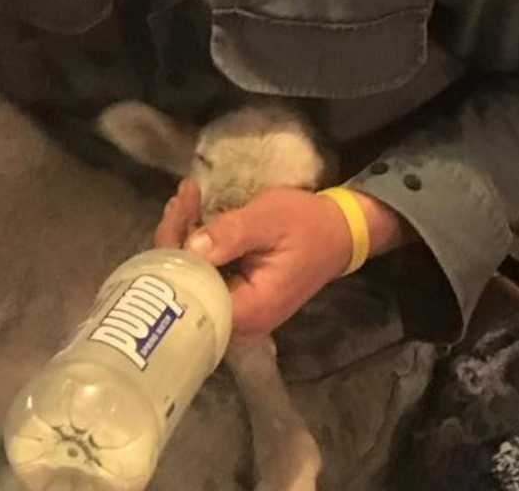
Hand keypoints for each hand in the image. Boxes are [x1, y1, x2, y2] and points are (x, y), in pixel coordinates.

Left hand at [155, 185, 354, 337]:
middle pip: (188, 285)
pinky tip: (194, 216)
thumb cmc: (309, 224)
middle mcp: (238, 322)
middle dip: (177, 238)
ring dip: (186, 237)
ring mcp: (238, 312)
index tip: (179, 208)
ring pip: (195, 278)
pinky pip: (208, 274)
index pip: (193, 289)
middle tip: (183, 196)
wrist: (341, 233)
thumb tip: (189, 248)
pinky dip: (200, 245)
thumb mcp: (270, 220)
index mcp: (248, 310)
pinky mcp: (239, 298)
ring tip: (186, 198)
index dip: (176, 250)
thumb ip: (231, 235)